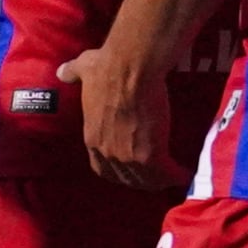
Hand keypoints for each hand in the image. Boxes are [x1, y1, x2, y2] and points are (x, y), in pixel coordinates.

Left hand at [62, 42, 173, 191]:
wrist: (131, 67)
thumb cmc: (108, 66)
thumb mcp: (85, 69)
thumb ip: (74, 73)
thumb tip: (62, 71)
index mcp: (92, 137)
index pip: (100, 167)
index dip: (114, 170)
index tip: (125, 167)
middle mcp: (108, 153)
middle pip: (125, 178)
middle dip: (138, 179)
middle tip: (152, 174)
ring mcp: (129, 157)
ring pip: (146, 180)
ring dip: (158, 181)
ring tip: (170, 177)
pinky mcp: (151, 156)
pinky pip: (165, 174)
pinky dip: (175, 176)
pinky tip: (184, 175)